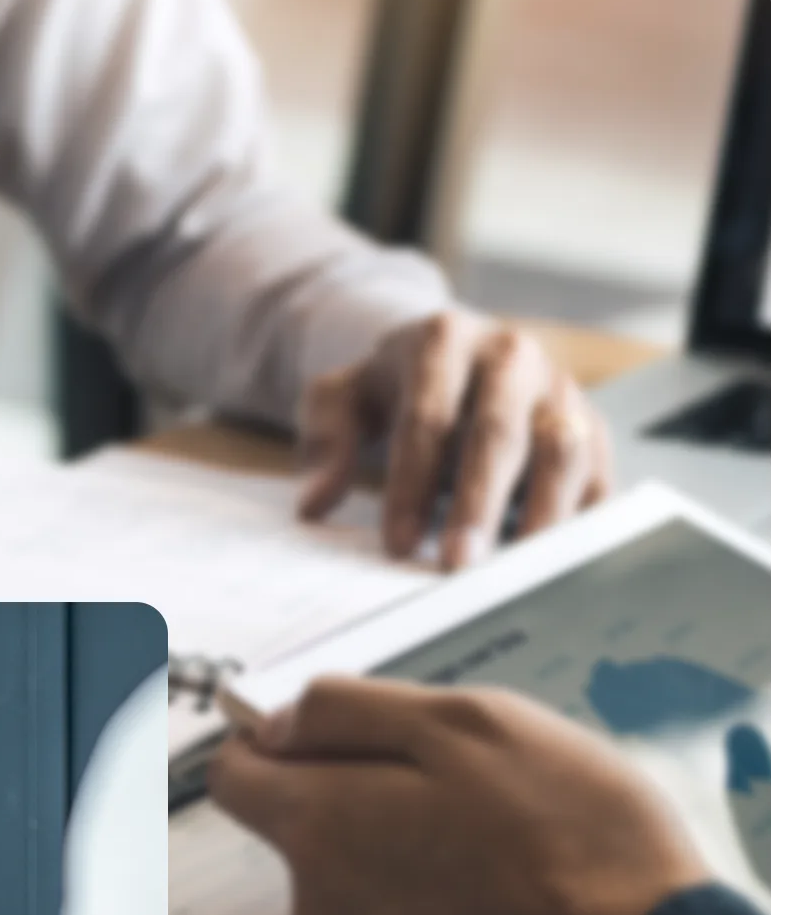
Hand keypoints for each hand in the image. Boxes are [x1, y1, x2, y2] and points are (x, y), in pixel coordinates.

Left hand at [206, 678, 708, 914]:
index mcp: (317, 824)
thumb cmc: (571, 848)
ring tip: (506, 851)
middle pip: (305, 828)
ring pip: (361, 882)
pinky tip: (511, 907)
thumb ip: (352, 712)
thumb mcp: (469, 726)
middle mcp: (316, 902)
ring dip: (412, 856)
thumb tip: (278, 724)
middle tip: (465, 790)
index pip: (234, 776)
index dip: (276, 743)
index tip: (332, 736)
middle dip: (364, 798)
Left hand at [298, 310, 612, 569]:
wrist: (451, 356)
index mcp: (442, 340)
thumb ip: (324, 444)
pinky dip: (583, 520)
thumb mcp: (340, 401)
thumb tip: (314, 504)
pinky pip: (598, 472)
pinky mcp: (592, 425)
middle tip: (459, 567)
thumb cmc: (391, 390)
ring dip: (541, 515)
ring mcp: (558, 388)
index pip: (427, 418)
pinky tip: (557, 565)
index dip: (413, 484)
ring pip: (563, 448)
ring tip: (515, 574)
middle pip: (499, 433)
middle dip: (478, 504)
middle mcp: (510, 356)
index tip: (398, 543)